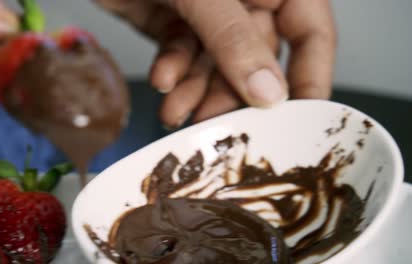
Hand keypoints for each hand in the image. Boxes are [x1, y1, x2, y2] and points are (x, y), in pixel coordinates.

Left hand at [96, 0, 335, 126]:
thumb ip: (234, 38)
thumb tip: (270, 94)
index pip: (311, 32)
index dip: (311, 77)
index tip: (300, 119)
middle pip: (256, 58)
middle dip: (233, 94)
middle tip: (217, 126)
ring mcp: (209, 10)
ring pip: (216, 64)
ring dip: (196, 92)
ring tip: (176, 113)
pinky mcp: (175, 18)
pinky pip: (182, 53)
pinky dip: (172, 71)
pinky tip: (162, 81)